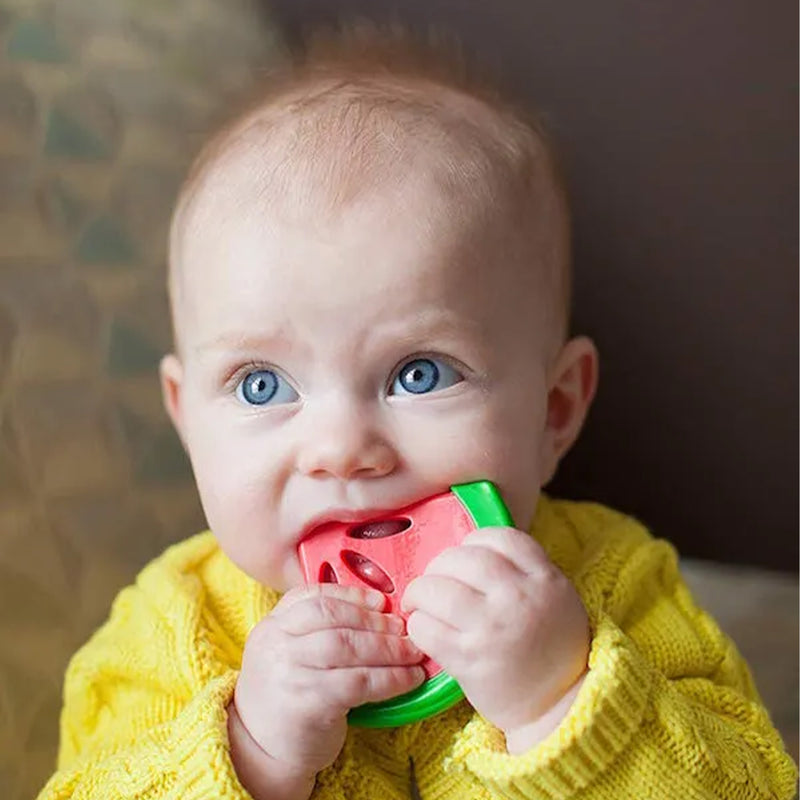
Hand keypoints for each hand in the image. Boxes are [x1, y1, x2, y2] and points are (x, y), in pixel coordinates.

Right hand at [232, 584, 425, 783]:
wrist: (261, 756)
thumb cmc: (286, 700)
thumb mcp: (289, 656)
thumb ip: (317, 631)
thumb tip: (378, 612)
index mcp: (272, 626)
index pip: (314, 596)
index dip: (352, 595)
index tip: (381, 601)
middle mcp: (276, 643)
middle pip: (336, 617)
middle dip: (375, 621)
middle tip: (404, 628)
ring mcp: (290, 671)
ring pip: (349, 646)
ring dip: (389, 648)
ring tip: (412, 652)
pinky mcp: (309, 703)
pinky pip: (360, 682)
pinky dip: (391, 678)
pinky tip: (409, 679)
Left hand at [401, 527, 589, 746]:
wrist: (556, 706)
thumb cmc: (551, 648)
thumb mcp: (554, 597)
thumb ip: (523, 571)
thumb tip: (472, 550)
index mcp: (544, 578)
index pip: (500, 538)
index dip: (474, 542)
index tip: (466, 556)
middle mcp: (518, 598)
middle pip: (461, 558)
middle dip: (439, 565)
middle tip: (434, 580)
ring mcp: (491, 628)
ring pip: (436, 589)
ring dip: (419, 592)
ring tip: (419, 602)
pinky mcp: (468, 660)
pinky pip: (426, 628)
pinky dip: (417, 625)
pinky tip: (423, 628)